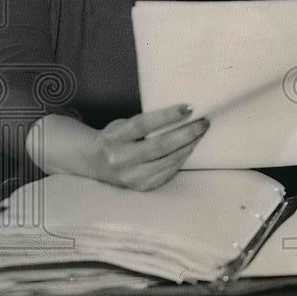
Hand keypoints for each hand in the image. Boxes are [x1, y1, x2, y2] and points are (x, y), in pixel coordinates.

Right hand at [90, 104, 208, 190]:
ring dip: (188, 146)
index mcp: (113, 139)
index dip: (167, 116)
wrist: (93, 163)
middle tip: (203, 122)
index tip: (188, 108)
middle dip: (186, 133)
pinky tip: (189, 148)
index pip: (143, 125)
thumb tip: (182, 113)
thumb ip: (145, 123)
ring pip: (167, 161)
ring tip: (200, 133)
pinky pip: (167, 173)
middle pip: (160, 146)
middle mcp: (120, 160)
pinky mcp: (140, 187)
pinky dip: (181, 159)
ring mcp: (130, 177)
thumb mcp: (121, 124)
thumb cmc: (115, 137)